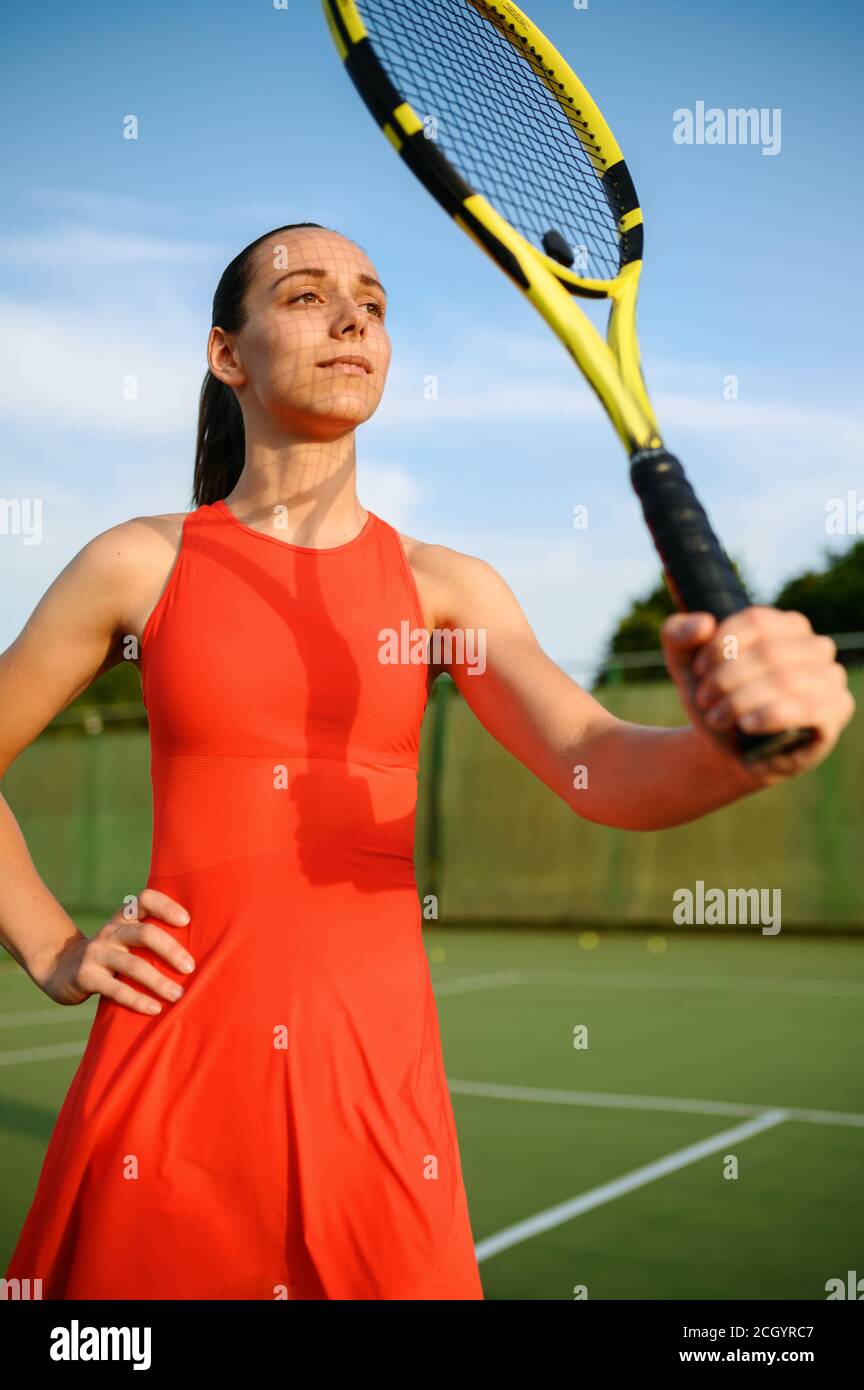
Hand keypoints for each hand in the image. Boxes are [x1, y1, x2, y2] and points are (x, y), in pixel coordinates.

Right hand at [35, 889, 195, 1013]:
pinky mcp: (86, 976)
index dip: (166, 906)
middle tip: (190, 968)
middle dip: (171, 950)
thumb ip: (153, 937)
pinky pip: (116, 990)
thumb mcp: (128, 938)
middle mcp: (111, 931)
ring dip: (159, 982)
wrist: (63, 969)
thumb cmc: (113, 954)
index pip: (145, 899)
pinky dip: (138, 1000)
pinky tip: (155, 1009)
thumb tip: (206, 949)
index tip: (186, 921)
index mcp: (126, 918)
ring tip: (179, 995)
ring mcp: (97, 953)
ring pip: (133, 965)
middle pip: (144, 933)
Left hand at [661, 606, 854, 786]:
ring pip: (785, 680)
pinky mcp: (834, 712)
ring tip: (716, 718)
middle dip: (726, 679)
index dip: (721, 646)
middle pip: (769, 653)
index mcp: (786, 625)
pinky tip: (745, 725)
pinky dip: (771, 716)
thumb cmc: (713, 696)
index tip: (698, 670)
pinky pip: (808, 708)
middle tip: (705, 700)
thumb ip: (678, 633)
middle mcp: (815, 647)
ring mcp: (830, 679)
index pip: (757, 621)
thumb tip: (704, 623)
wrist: (725, 746)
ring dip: (740, 701)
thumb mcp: (683, 662)